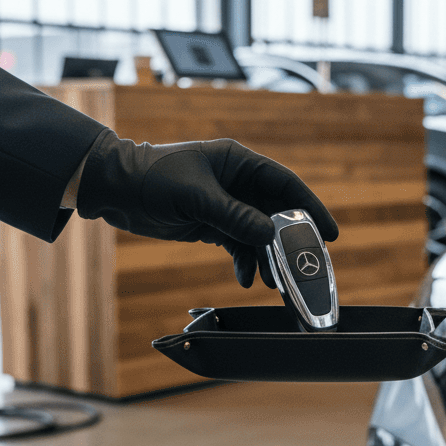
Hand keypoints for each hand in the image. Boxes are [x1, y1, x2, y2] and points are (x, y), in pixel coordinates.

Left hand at [76, 132, 337, 287]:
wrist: (116, 190)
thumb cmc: (153, 178)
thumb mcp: (196, 197)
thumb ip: (234, 217)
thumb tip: (271, 234)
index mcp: (239, 162)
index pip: (285, 185)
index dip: (310, 208)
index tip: (330, 233)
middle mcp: (237, 182)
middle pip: (277, 213)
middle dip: (291, 240)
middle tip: (306, 265)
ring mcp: (226, 205)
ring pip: (259, 234)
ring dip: (267, 258)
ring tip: (275, 283)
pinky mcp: (212, 225)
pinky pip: (238, 246)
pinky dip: (244, 263)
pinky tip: (246, 279)